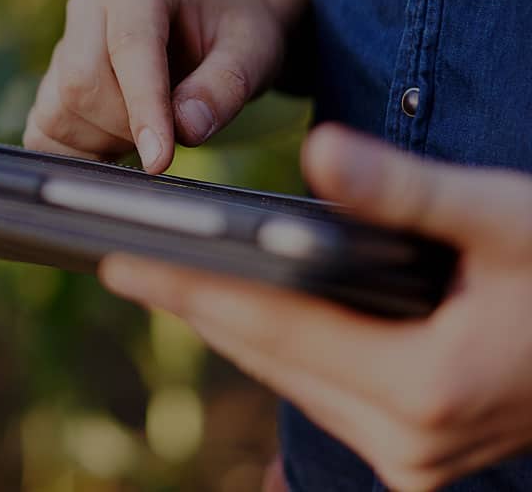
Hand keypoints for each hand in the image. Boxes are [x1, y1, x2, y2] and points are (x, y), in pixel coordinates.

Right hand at [23, 0, 304, 172]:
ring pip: (58, 112)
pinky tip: (114, 143)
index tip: (160, 160)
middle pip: (82, 83)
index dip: (143, 107)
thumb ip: (226, 86)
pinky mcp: (51, 82)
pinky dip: (77, 153)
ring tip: (147, 130)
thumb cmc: (232, 35)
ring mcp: (62, 44)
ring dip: (104, 141)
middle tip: (170, 133)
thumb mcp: (254, 51)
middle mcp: (88, 4)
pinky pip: (42, 132)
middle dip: (127, 126)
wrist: (211, 32)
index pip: (129, 46)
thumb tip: (187, 127)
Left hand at [100, 123, 531, 490]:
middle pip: (270, 358)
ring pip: (291, 380)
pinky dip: (283, 349)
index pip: (273, 326)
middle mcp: (412, 441)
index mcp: (427, 388)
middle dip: (195, 306)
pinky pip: (324, 392)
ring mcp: (416, 456)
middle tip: (122, 262)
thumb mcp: (503, 218)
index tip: (118, 259)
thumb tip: (319, 154)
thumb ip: (406, 191)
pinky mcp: (423, 450)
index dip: (188, 288)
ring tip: (166, 279)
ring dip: (234, 329)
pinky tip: (248, 311)